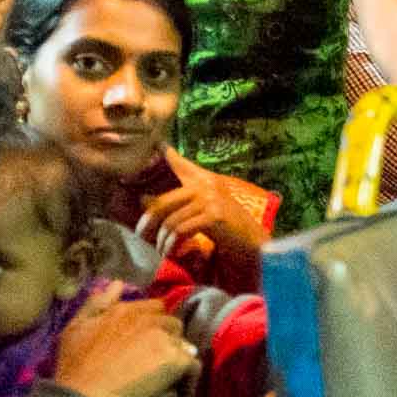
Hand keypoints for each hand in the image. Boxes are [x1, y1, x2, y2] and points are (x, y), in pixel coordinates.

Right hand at [51, 283, 199, 396]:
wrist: (85, 395)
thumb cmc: (75, 365)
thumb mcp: (76, 327)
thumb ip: (97, 303)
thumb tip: (117, 284)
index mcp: (125, 310)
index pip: (154, 307)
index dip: (153, 323)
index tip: (146, 339)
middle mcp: (147, 319)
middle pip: (172, 323)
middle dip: (167, 337)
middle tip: (154, 358)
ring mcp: (163, 338)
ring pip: (183, 342)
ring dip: (177, 353)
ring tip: (164, 372)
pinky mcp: (174, 359)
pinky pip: (192, 363)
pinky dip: (186, 373)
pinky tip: (175, 384)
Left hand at [137, 147, 269, 291]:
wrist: (255, 244)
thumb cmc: (230, 229)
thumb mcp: (207, 210)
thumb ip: (183, 202)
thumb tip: (145, 199)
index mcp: (206, 180)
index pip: (182, 165)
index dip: (168, 154)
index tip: (158, 144)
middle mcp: (207, 184)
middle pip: (164, 202)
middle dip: (149, 222)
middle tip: (142, 236)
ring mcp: (211, 199)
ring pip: (171, 221)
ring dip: (163, 240)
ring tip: (162, 250)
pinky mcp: (214, 215)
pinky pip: (182, 230)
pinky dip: (173, 244)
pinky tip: (172, 252)